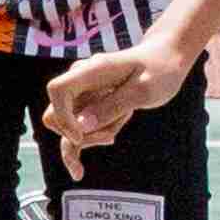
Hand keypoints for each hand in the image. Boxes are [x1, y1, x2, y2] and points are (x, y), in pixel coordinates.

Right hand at [40, 36, 192, 161]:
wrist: (164, 60)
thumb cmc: (159, 70)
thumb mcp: (144, 90)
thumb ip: (113, 106)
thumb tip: (81, 126)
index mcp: (93, 70)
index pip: (57, 90)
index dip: (62, 116)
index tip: (81, 136)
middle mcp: (80, 80)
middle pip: (55, 114)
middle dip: (79, 135)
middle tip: (110, 138)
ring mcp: (82, 93)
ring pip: (67, 127)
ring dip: (89, 138)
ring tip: (114, 135)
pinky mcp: (88, 104)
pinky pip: (77, 129)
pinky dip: (83, 142)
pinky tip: (90, 160)